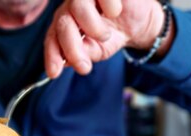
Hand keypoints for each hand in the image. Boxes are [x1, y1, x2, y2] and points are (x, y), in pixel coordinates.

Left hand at [44, 0, 172, 77]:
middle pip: (62, 24)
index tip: (54, 73)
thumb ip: (83, 54)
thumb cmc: (113, 35)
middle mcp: (71, 7)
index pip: (52, 38)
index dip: (52, 55)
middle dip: (72, 49)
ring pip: (77, 7)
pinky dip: (109, 7)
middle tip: (85, 67)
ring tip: (105, 35)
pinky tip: (115, 12)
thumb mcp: (97, 51)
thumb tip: (68, 60)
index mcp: (65, 25)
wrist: (139, 23)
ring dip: (93, 27)